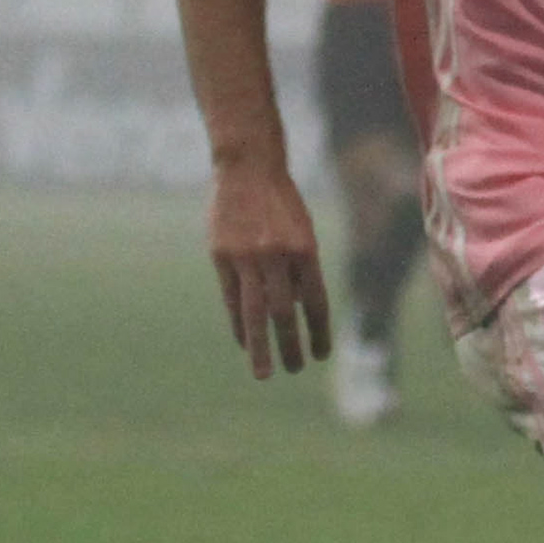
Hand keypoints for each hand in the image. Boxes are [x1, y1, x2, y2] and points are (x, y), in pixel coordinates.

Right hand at [209, 161, 333, 376]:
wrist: (248, 168)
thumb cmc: (281, 205)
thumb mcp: (303, 233)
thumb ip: (301, 272)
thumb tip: (297, 312)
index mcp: (305, 251)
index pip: (316, 302)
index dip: (320, 331)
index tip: (322, 354)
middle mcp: (277, 256)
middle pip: (285, 313)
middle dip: (291, 346)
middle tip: (296, 370)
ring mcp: (247, 257)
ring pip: (255, 312)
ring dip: (261, 347)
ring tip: (265, 373)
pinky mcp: (221, 256)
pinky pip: (231, 299)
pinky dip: (238, 324)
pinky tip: (245, 342)